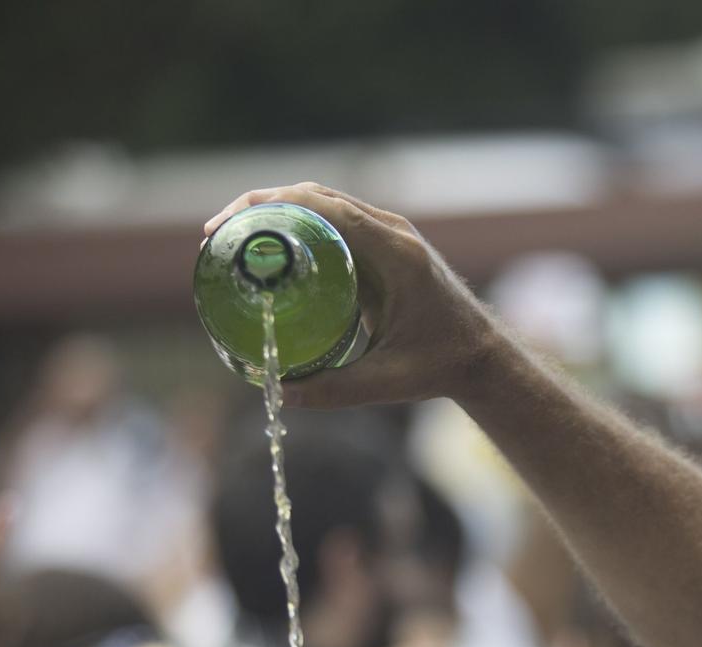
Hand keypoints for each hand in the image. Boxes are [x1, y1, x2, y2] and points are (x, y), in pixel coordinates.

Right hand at [203, 182, 503, 408]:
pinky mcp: (386, 246)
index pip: (325, 208)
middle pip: (316, 197)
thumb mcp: (389, 382)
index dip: (271, 206)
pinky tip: (270, 250)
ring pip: (324, 205)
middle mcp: (393, 234)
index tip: (229, 224)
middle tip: (217, 233)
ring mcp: (391, 236)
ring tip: (234, 238)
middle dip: (262, 206)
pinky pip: (336, 223)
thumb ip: (336, 390)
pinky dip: (300, 227)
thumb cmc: (443, 366)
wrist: (484, 357)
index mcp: (396, 254)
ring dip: (279, 212)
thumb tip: (279, 394)